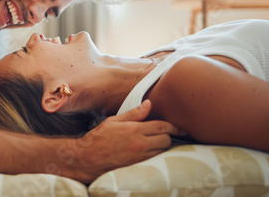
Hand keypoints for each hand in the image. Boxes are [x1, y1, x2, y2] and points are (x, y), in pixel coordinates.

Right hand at [67, 100, 181, 182]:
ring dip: (163, 145)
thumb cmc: (98, 138)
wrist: (88, 158)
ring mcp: (139, 156)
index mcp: (134, 129)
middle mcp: (139, 143)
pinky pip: (155, 159)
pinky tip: (151, 150)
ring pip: (162, 150)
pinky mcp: (138, 166)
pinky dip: (156, 154)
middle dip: (168, 135)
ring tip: (158, 141)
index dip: (174, 126)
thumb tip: (149, 104)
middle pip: (166, 139)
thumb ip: (133, 113)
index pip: (162, 126)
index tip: (180, 127)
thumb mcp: (113, 121)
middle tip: (165, 133)